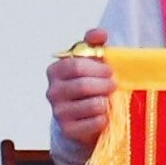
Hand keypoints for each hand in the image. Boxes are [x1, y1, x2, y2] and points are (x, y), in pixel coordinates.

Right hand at [43, 36, 114, 160]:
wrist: (81, 118)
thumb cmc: (88, 84)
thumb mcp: (89, 62)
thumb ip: (93, 44)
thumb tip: (101, 34)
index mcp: (55, 71)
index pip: (75, 66)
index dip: (97, 68)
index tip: (109, 71)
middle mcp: (52, 92)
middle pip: (83, 85)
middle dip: (104, 84)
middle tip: (113, 85)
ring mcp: (58, 112)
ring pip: (92, 104)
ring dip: (106, 101)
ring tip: (108, 100)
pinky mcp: (68, 130)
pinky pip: (94, 122)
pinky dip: (104, 118)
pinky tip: (103, 115)